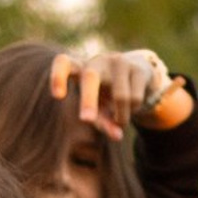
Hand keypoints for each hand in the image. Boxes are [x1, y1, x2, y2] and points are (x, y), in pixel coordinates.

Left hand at [49, 49, 176, 140]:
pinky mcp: (138, 68)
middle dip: (88, 100)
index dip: (58, 77)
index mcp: (80, 68)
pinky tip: (133, 107)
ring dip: (122, 117)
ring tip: (121, 122)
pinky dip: (133, 110)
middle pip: (90, 76)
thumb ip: (103, 122)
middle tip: (86, 120)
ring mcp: (119, 62)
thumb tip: (117, 136)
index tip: (58, 96)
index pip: (63, 63)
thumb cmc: (109, 93)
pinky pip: (135, 98)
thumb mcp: (101, 108)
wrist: (139, 73)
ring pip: (120, 96)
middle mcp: (98, 61)